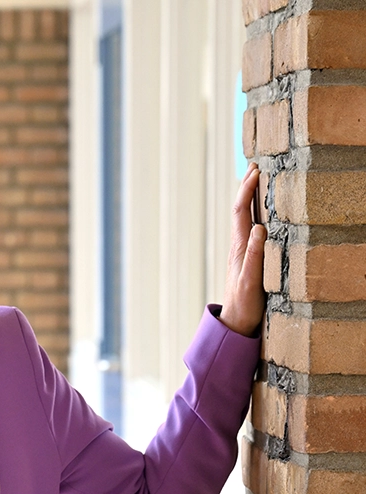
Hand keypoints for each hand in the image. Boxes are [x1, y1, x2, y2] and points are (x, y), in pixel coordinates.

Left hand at [219, 163, 266, 335]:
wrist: (236, 321)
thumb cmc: (244, 303)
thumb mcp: (251, 280)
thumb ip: (255, 255)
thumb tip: (259, 228)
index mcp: (239, 247)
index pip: (241, 211)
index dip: (246, 189)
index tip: (255, 170)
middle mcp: (239, 245)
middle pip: (242, 210)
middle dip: (247, 187)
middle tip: (256, 165)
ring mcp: (243, 251)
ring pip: (246, 218)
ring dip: (251, 198)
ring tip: (259, 180)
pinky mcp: (248, 258)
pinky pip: (251, 229)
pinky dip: (257, 214)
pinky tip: (264, 211)